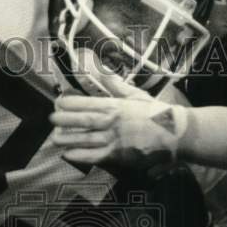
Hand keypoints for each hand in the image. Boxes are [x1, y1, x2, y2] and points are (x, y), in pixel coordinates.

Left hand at [49, 73, 187, 170]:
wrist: (176, 134)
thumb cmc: (157, 113)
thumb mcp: (136, 95)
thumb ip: (115, 85)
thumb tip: (99, 70)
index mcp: (116, 105)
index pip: (87, 103)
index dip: (70, 103)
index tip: (58, 102)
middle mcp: (112, 122)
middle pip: (82, 121)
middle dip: (64, 120)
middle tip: (51, 119)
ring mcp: (114, 140)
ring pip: (85, 138)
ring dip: (67, 138)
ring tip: (54, 137)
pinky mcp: (118, 156)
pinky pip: (94, 156)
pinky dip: (79, 156)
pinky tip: (67, 154)